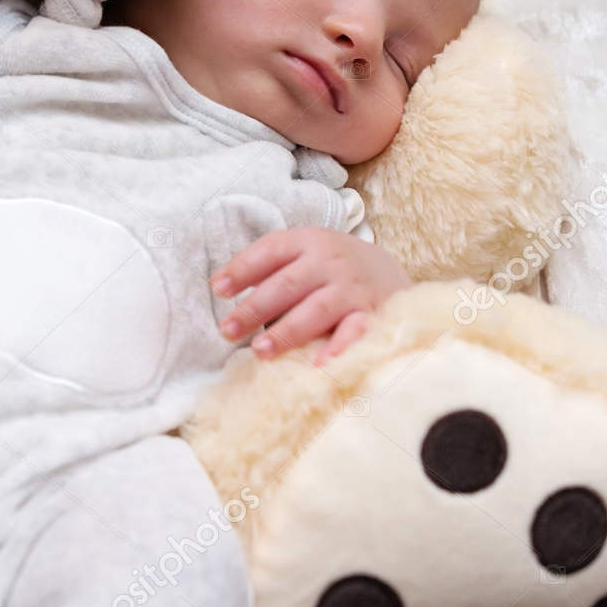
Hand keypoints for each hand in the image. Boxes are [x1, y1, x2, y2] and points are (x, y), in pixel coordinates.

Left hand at [211, 227, 411, 364]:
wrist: (389, 272)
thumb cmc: (330, 268)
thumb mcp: (304, 254)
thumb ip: (271, 268)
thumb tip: (221, 288)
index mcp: (308, 241)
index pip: (270, 250)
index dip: (242, 269)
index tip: (217, 289)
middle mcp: (330, 261)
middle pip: (287, 284)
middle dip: (255, 309)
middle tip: (227, 330)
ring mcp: (352, 287)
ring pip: (316, 309)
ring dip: (286, 332)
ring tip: (260, 351)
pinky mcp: (373, 314)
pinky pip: (354, 332)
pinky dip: (337, 348)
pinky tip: (318, 365)